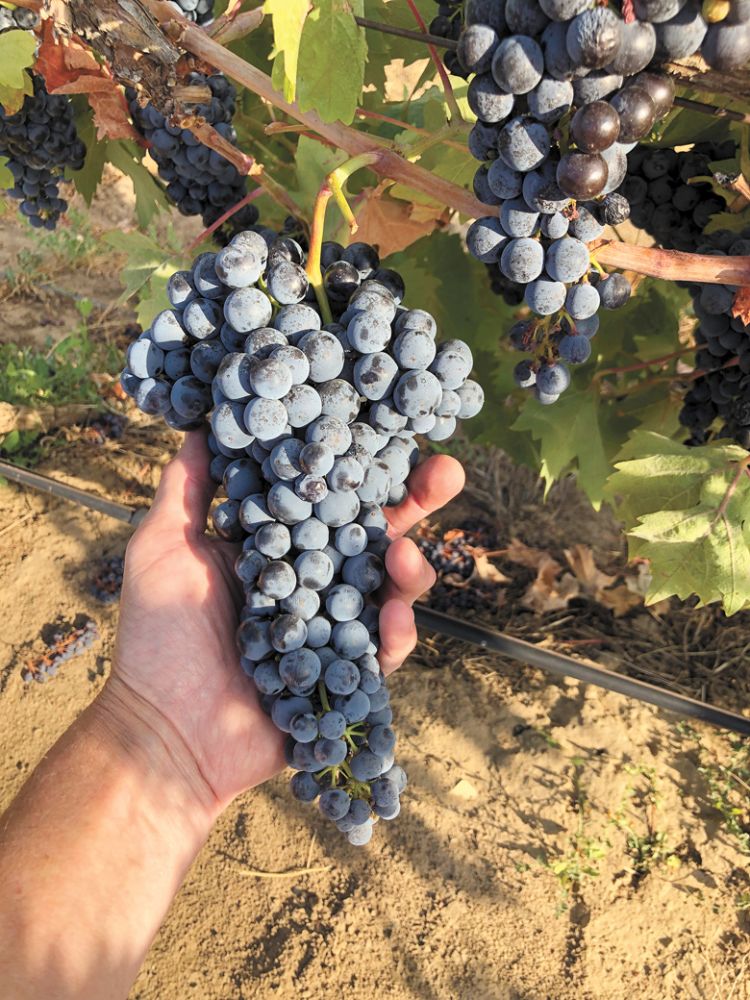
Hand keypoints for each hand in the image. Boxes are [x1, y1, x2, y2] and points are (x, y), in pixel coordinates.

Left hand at [105, 430, 463, 816]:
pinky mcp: (346, 674)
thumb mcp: (162, 550)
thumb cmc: (158, 639)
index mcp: (278, 545)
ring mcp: (334, 626)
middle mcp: (313, 579)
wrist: (166, 730)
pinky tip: (393, 621)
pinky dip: (396, 634)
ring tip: (407, 557)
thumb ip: (186, 490)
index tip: (388, 431)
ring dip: (411, 569)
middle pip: (376, 534)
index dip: (359, 466)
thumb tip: (203, 425)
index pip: (328, 495)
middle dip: (416, 503)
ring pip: (391, 588)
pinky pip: (385, 650)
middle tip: (448, 472)